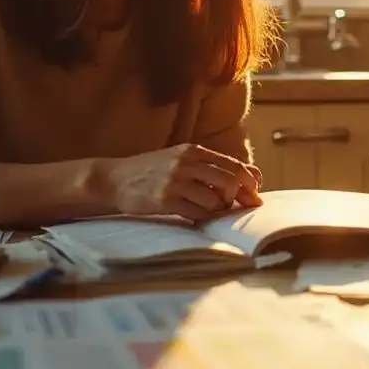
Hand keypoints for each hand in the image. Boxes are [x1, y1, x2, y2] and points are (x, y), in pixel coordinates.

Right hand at [109, 144, 262, 220]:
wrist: (114, 179)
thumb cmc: (152, 171)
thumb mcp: (180, 159)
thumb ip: (209, 166)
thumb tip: (249, 177)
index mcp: (193, 151)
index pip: (234, 165)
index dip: (251, 182)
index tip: (255, 195)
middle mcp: (187, 163)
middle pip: (231, 181)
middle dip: (243, 198)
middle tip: (245, 209)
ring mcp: (176, 182)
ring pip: (216, 200)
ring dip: (221, 210)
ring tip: (214, 211)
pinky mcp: (165, 200)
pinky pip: (198, 213)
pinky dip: (205, 217)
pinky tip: (200, 217)